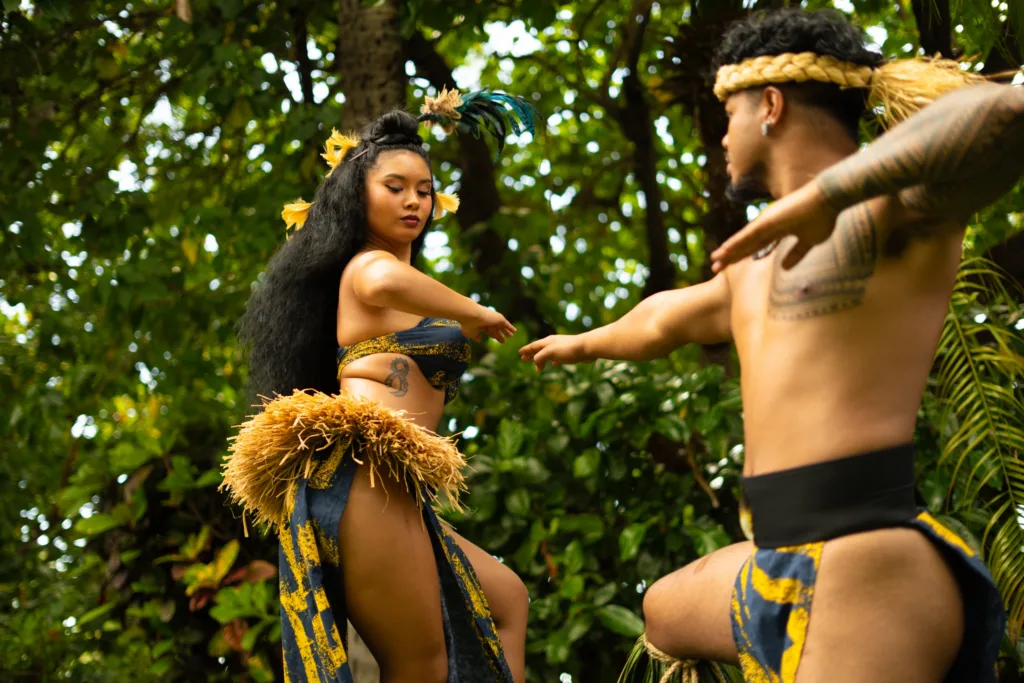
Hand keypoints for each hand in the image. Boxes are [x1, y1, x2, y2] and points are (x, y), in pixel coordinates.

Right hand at [461, 307, 516, 342]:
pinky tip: (514, 331)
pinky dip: (510, 327)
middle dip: (499, 335)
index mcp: (481, 324)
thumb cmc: (468, 324)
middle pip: (495, 329)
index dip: (492, 335)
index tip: (495, 338)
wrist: (470, 315)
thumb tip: (480, 340)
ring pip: (501, 327)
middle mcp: (487, 321)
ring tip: (511, 336)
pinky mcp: (499, 318)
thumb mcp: (470, 333)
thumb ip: (476, 337)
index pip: (488, 331)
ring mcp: (493, 319)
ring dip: (506, 331)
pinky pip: (506, 324)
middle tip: (504, 341)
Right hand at [519, 334, 590, 370]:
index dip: (526, 350)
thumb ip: (540, 357)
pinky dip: (552, 361)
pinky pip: (556, 357)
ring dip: (541, 359)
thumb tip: (536, 363)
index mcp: (547, 342)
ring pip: (547, 354)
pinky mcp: (568, 354)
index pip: (533, 346)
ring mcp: (560, 348)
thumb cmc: (567, 349)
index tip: (519, 353)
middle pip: (539, 349)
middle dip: (531, 354)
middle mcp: (552, 344)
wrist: (586, 347)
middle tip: (524, 359)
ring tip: (537, 365)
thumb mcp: (550, 352)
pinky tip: (553, 364)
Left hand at [710, 180, 838, 272]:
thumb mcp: (809, 242)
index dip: (742, 256)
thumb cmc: (822, 217)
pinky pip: (748, 234)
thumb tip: (784, 269)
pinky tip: (724, 250)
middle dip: (730, 257)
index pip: (755, 246)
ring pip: (743, 240)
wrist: (829, 199)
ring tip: (714, 261)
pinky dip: (736, 243)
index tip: (729, 267)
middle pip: (745, 244)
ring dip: (728, 251)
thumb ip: (796, 254)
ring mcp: (766, 222)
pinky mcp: (768, 220)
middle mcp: (768, 225)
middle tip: (714, 268)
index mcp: (777, 230)